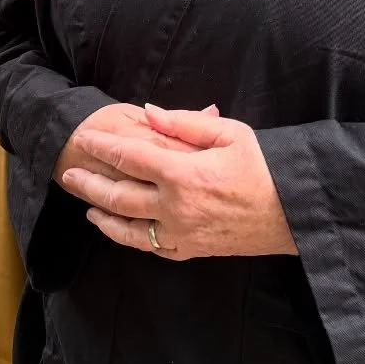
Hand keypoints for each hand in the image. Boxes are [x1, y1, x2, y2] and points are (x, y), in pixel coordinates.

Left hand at [59, 103, 296, 261]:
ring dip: (102, 214)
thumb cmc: (266, 166)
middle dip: (89, 183)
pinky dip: (129, 238)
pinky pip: (151, 247)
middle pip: (118, 195)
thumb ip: (182, 124)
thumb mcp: (229, 133)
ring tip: (86, 204)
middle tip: (68, 173)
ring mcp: (181, 233)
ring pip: (128, 228)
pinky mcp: (192, 250)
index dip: (103, 147)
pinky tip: (120, 229)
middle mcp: (175, 207)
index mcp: (183, 173)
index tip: (84, 140)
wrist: (296, 212)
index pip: (129, 157)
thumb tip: (147, 112)